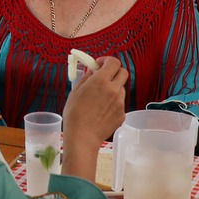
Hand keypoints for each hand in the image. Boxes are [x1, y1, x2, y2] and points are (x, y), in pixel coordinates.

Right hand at [60, 56, 127, 176]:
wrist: (83, 137)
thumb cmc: (75, 115)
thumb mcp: (75, 92)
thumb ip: (86, 78)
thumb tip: (92, 70)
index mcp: (101, 81)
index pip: (114, 62)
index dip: (107, 61)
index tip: (100, 64)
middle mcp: (114, 90)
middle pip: (123, 73)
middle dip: (114, 72)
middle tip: (104, 77)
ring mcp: (120, 103)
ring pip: (121, 89)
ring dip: (113, 88)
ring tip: (100, 98)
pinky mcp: (122, 114)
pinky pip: (120, 103)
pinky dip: (113, 103)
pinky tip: (101, 111)